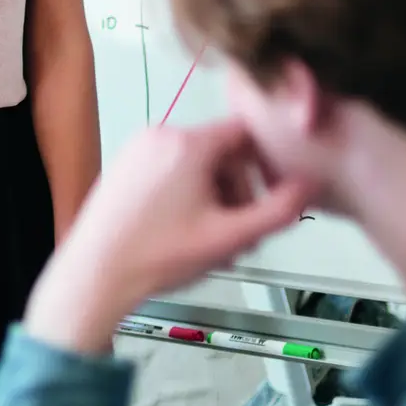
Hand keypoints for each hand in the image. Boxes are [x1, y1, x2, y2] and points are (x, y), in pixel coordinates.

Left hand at [23, 119, 313, 353]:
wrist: (96, 274)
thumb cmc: (152, 257)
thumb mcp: (231, 237)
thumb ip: (279, 210)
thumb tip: (308, 187)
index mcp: (188, 144)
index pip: (247, 132)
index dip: (269, 161)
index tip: (275, 187)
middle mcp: (160, 136)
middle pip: (222, 151)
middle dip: (239, 190)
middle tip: (241, 231)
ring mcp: (138, 150)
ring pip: (196, 163)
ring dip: (214, 196)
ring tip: (212, 237)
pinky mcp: (125, 166)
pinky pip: (170, 169)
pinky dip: (187, 194)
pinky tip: (186, 230)